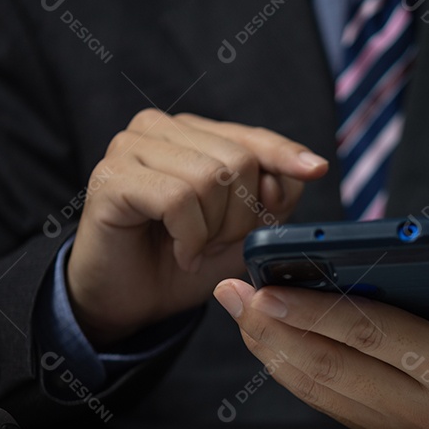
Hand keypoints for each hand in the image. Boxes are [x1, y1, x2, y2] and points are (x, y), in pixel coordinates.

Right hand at [67, 110, 327, 346]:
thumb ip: (272, 199)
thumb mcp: (242, 232)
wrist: (127, 301)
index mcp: (193, 133)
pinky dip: (189, 236)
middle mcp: (159, 128)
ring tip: (195, 249)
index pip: (251, 136)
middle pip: (237, 160)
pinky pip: (177, 199)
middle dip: (239, 217)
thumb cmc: (181, 260)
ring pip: (209, 177)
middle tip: (215, 244)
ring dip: (213, 230)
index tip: (316, 169)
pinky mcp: (111, 176)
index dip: (284, 154)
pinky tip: (180, 253)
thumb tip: (299, 173)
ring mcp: (130, 146)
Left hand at [212, 237, 428, 428]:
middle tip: (236, 294)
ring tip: (241, 309)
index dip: (316, 312)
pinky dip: (292, 367)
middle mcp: (426, 409)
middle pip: (332, 368)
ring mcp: (403, 428)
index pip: (374, 336)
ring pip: (321, 390)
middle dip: (274, 330)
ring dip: (273, 350)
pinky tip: (271, 336)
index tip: (270, 289)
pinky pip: (328, 400)